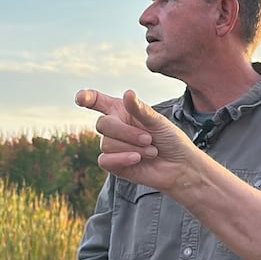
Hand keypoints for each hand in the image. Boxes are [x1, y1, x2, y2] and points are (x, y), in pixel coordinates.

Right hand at [75, 89, 197, 190]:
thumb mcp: (159, 122)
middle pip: (102, 124)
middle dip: (126, 132)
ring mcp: (112, 146)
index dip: (86, 97)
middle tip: (149, 138)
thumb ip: (141, 110)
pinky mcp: (113, 165)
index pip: (97, 101)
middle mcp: (115, 127)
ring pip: (106, 143)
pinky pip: (104, 159)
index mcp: (122, 111)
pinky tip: (137, 159)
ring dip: (131, 147)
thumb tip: (128, 93)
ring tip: (152, 151)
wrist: (179, 166)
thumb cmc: (171, 140)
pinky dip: (122, 159)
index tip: (81, 99)